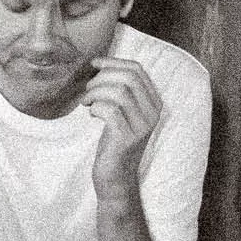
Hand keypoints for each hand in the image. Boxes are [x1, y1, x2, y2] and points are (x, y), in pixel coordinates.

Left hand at [83, 57, 161, 193]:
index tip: (94, 64)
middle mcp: (153, 113)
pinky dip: (96, 107)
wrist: (115, 178)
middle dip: (102, 77)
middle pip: (129, 78)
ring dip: (96, 92)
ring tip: (86, 102)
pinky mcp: (127, 138)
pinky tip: (91, 114)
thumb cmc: (113, 142)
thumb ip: (118, 90)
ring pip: (119, 92)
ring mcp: (142, 126)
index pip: (137, 70)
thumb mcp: (120, 112)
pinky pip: (110, 110)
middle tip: (88, 89)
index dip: (113, 62)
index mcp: (153, 102)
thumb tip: (100, 64)